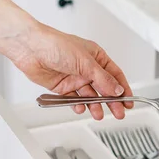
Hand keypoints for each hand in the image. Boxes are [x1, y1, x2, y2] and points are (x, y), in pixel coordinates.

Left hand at [10, 22, 132, 119]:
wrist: (30, 48)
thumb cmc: (55, 44)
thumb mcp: (86, 62)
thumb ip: (103, 79)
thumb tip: (118, 90)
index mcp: (96, 56)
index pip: (115, 75)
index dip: (123, 88)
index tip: (129, 101)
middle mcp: (86, 67)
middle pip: (104, 88)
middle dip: (111, 101)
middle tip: (118, 113)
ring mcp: (75, 77)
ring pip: (89, 95)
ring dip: (94, 105)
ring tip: (98, 114)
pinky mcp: (62, 86)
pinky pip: (73, 99)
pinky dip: (77, 105)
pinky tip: (80, 108)